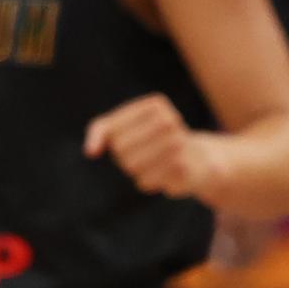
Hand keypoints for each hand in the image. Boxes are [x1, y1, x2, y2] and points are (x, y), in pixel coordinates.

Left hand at [84, 93, 215, 199]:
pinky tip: (164, 175)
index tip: (132, 139)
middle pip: (121, 150)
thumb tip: (90, 152)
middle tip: (144, 155)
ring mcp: (180, 146)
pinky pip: (145, 182)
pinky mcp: (184, 170)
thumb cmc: (152, 139)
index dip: (115, 141)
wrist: (198, 158)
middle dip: (125, 157)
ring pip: (132, 167)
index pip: (112, 131)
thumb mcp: (123, 124)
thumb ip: (100, 130)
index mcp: (155, 105)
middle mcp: (170, 122)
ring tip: (153, 164)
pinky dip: (148, 182)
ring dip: (136, 170)